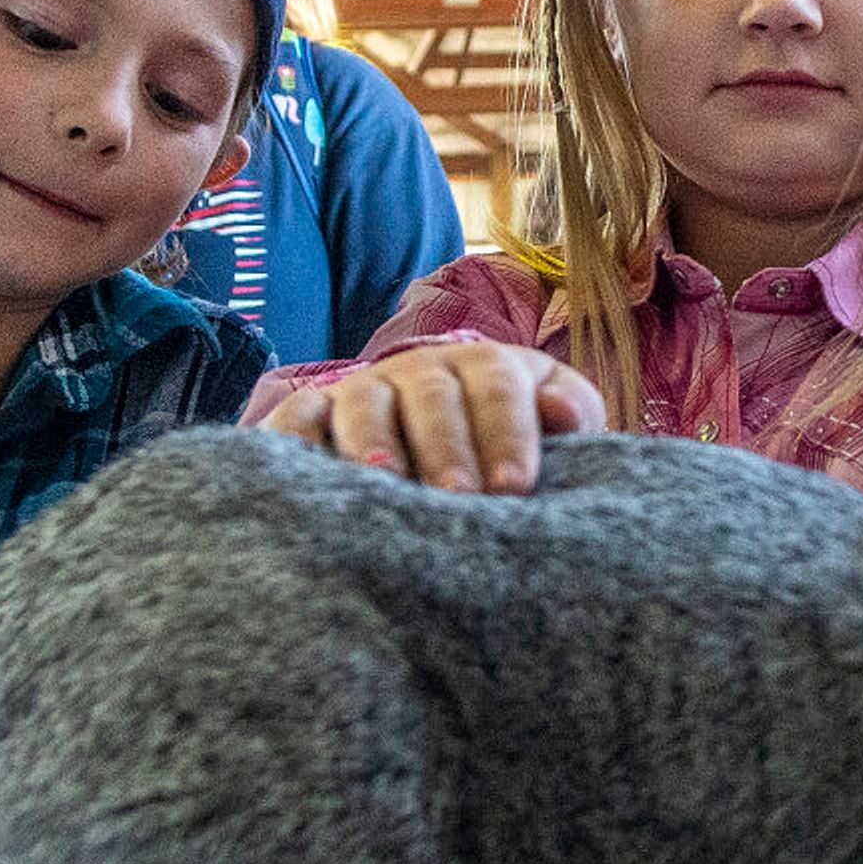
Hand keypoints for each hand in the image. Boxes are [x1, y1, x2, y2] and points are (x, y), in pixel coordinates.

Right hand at [257, 341, 607, 492]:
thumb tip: (566, 414)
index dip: (507, 434)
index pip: (498, 390)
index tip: (515, 486)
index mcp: (484, 367)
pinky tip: (302, 474)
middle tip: (459, 496)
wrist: (445, 427)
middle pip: (431, 398)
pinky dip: (294, 438)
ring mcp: (363, 391)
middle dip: (445, 446)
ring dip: (373, 440)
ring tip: (384, 479)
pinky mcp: (313, 415)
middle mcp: (420, 372)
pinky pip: (295, 420)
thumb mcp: (549, 415)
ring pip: (365, 405)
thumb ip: (569, 411)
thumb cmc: (508, 439)